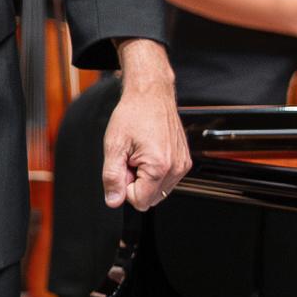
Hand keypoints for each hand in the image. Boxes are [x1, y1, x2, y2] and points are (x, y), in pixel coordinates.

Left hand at [99, 41, 190, 210]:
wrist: (151, 95)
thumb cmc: (133, 115)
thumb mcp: (113, 146)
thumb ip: (112, 177)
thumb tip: (113, 201)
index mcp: (159, 166)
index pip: (139, 201)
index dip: (125, 187)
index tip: (124, 166)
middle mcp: (176, 168)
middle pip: (150, 198)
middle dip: (136, 183)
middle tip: (130, 158)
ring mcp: (182, 165)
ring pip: (158, 190)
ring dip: (145, 177)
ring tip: (139, 153)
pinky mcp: (184, 161)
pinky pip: (167, 179)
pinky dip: (155, 171)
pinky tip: (149, 152)